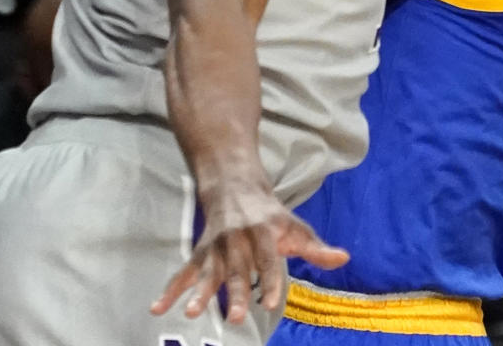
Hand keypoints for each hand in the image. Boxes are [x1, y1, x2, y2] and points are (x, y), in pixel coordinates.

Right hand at [151, 182, 347, 323]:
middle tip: (236, 318)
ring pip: (207, 271)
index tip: (271, 301)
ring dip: (199, 293)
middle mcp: (236, 238)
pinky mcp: (201, 252)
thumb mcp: (295, 226)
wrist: (234, 184)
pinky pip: (184, 272)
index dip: (270, 278)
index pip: (268, 258)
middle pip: (237, 268)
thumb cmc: (270, 214)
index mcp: (262, 231)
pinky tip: (158, 308)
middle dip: (236, 292)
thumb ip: (316, 248)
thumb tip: (344, 259)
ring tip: (191, 314)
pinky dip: (170, 290)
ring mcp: (215, 246)